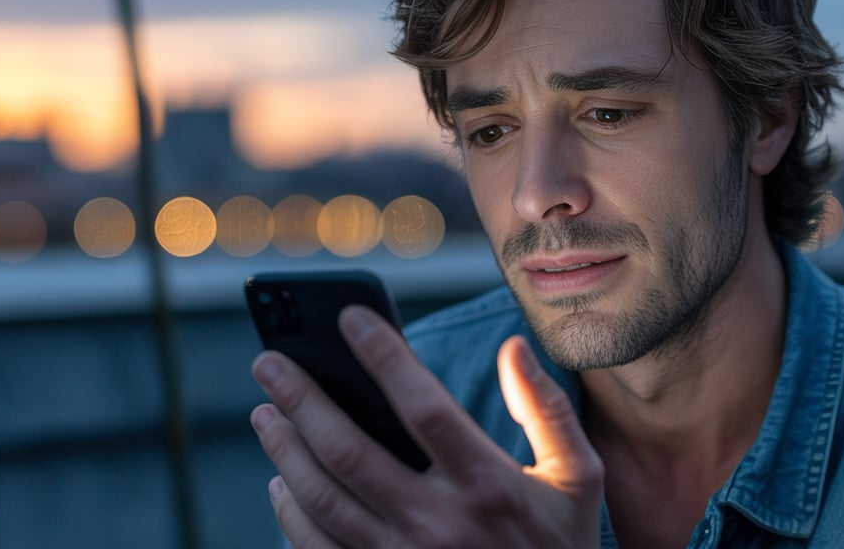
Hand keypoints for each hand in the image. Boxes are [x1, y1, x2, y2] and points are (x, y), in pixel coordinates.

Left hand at [250, 304, 604, 547]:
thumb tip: (514, 348)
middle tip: (269, 363)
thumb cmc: (559, 548)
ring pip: (322, 498)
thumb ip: (548, 411)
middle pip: (350, 450)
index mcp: (489, 486)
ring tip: (266, 413)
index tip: (350, 317)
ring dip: (286, 450)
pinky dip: (290, 514)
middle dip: (301, 399)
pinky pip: (318, 548)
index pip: (423, 406)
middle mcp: (439, 525)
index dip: (383, 355)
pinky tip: (281, 483)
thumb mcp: (577, 479)